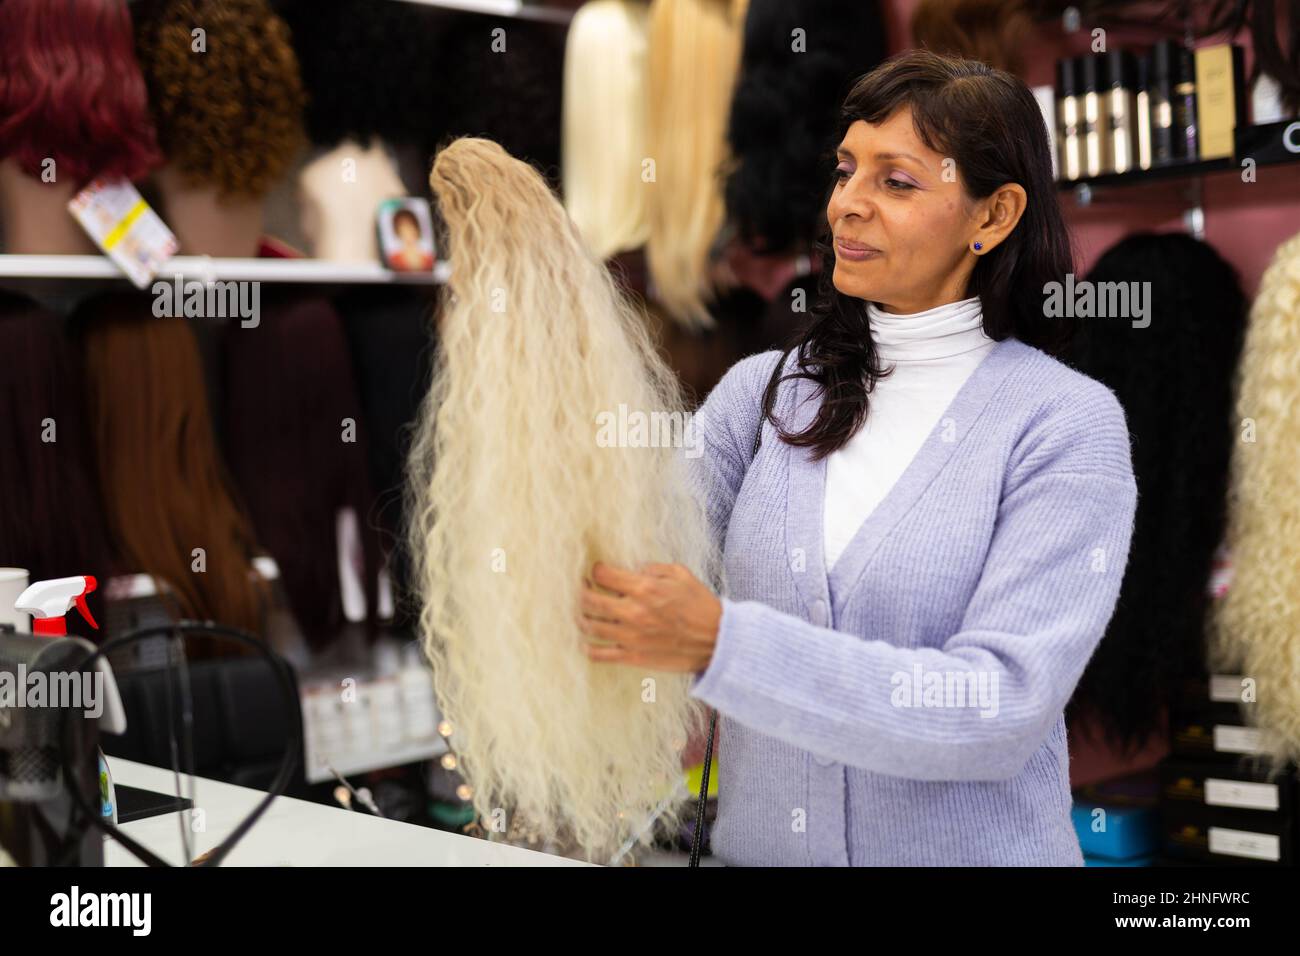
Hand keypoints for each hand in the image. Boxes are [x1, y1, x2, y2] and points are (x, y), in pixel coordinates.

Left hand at [579, 561, 721, 673]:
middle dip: (581, 591)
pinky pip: (599, 655)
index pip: (603, 575)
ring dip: (581, 617)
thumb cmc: (700, 605)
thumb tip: (633, 569)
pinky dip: (588, 648)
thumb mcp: (681, 575)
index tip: (597, 572)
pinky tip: (589, 641)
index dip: (596, 570)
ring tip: (583, 613)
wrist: (717, 641)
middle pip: (588, 600)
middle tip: (582, 589)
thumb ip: (653, 568)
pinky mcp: (633, 657)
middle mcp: (633, 612)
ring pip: (589, 626)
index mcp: (645, 588)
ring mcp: (630, 637)